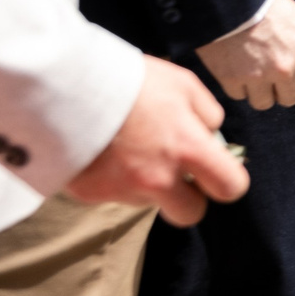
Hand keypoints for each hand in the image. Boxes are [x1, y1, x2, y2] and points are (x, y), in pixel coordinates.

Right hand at [64, 57, 248, 226]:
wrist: (65, 86)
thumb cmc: (132, 81)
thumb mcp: (183, 85)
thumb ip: (207, 115)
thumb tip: (212, 136)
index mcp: (187, 148)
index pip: (229, 187)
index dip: (227, 182)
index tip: (217, 173)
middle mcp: (157, 178)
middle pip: (189, 214)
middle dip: (188, 199)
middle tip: (176, 173)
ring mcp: (121, 190)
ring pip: (148, 201)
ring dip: (146, 183)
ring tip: (129, 145)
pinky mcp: (89, 194)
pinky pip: (114, 193)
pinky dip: (113, 177)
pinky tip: (104, 150)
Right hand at [193, 0, 294, 109]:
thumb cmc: (266, 2)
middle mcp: (284, 69)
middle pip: (291, 98)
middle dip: (284, 89)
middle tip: (275, 78)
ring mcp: (257, 77)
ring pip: (264, 103)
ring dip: (260, 92)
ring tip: (255, 78)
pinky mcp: (231, 80)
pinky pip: (239, 96)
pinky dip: (238, 87)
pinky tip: (236, 72)